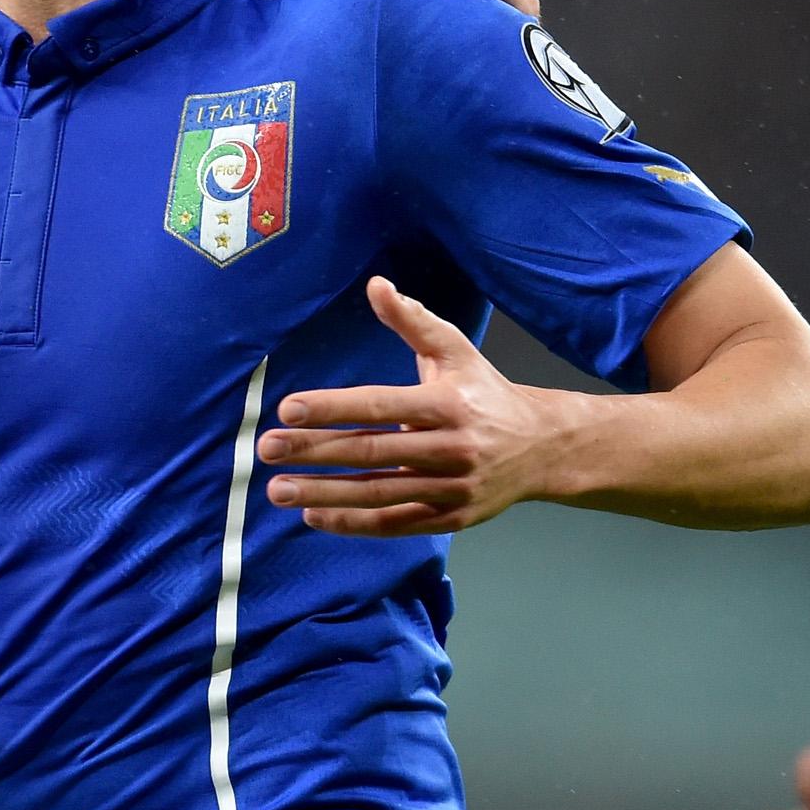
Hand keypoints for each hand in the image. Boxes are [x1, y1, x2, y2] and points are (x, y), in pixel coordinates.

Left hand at [255, 276, 575, 534]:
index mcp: (448, 403)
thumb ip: (413, 320)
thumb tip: (375, 284)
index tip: (289, 408)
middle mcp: (450, 448)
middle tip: (267, 449)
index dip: (333, 408)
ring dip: (324, 494)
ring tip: (278, 490)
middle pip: (372, 452)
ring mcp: (451, 487)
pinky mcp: (452, 517)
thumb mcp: (456, 351)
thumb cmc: (486, 393)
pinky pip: (395, 524)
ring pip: (379, 494)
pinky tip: (314, 516)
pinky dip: (353, 522)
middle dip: (315, 451)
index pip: (380, 406)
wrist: (543, 448)